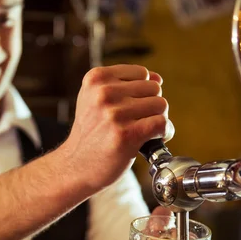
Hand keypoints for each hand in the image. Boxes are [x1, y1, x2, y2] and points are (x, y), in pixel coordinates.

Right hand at [58, 64, 174, 191]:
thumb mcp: (95, 100)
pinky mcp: (126, 135)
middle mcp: (103, 93)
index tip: (134, 108)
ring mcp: (114, 114)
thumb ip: (124, 85)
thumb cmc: (90, 134)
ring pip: (161, 105)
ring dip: (158, 120)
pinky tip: (153, 139)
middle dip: (152, 106)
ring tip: (144, 132)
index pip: (142, 73)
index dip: (143, 92)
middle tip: (139, 122)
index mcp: (96, 79)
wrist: (76, 166)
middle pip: (154, 88)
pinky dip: (164, 132)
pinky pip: (161, 123)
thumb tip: (158, 79)